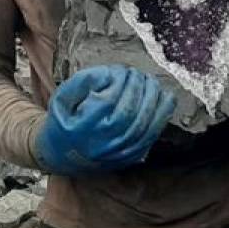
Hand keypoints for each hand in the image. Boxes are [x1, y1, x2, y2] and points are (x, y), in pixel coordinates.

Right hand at [33, 65, 175, 174]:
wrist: (62, 155)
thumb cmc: (64, 120)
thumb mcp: (62, 97)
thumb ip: (84, 81)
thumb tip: (112, 73)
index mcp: (81, 129)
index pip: (107, 102)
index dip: (118, 82)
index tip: (121, 70)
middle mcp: (101, 145)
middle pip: (128, 113)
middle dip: (137, 87)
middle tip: (137, 73)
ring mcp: (118, 154)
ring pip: (144, 125)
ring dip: (152, 98)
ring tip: (151, 82)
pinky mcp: (131, 157)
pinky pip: (152, 136)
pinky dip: (163, 115)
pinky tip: (166, 98)